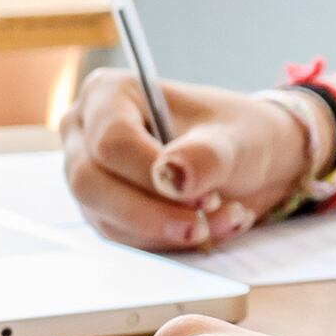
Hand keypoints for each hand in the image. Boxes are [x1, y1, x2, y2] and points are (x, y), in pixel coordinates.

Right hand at [63, 72, 315, 250]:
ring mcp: (89, 175)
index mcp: (109, 94)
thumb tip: (171, 175)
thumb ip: (206, 155)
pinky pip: (122, 238)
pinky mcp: (102, 210)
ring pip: (106, 218)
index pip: (111, 140)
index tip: (201, 195)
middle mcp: (85, 133)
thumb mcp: (236, 140)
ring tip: (222, 219)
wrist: (249, 161)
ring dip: (165, 231)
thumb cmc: (238, 136)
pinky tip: (208, 228)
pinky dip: (167, 242)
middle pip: (91, 183)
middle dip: (151, 213)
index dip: (150, 173)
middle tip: (201, 224)